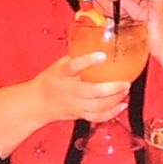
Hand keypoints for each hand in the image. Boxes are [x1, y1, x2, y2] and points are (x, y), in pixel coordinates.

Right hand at [0, 65, 129, 147]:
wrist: (37, 103)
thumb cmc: (50, 81)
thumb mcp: (60, 65)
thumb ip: (78, 59)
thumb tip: (101, 46)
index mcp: (62, 74)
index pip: (73, 65)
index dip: (88, 60)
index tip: (102, 55)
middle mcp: (69, 91)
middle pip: (92, 91)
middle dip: (112, 88)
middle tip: (125, 81)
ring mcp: (74, 105)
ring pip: (97, 106)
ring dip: (115, 99)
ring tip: (125, 90)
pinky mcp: (79, 115)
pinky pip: (97, 116)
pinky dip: (112, 112)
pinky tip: (122, 105)